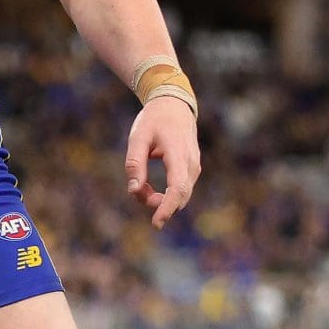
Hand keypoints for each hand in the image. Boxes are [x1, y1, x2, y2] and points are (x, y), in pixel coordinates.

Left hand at [125, 99, 200, 229]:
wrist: (174, 105)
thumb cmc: (153, 121)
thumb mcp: (138, 138)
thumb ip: (134, 164)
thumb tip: (134, 190)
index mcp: (178, 153)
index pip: (177, 187)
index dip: (167, 207)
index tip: (156, 223)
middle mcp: (191, 163)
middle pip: (179, 196)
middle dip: (157, 203)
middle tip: (137, 192)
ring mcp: (194, 166)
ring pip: (180, 195)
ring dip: (159, 198)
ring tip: (140, 185)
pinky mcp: (192, 169)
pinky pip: (180, 190)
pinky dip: (165, 194)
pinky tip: (148, 186)